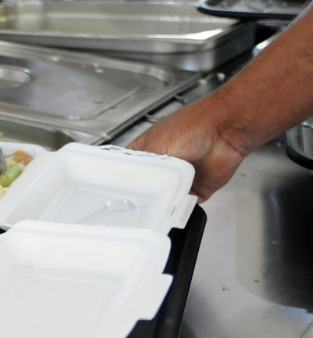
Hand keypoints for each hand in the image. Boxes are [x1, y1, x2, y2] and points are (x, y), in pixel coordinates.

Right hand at [127, 97, 248, 201]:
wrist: (224, 132)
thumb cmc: (189, 129)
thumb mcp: (153, 146)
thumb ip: (140, 171)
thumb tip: (133, 191)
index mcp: (145, 152)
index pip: (127, 171)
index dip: (120, 183)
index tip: (114, 195)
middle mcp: (161, 167)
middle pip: (144, 190)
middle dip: (142, 197)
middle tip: (133, 206)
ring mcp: (178, 180)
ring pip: (162, 200)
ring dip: (161, 203)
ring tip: (154, 205)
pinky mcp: (195, 191)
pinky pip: (183, 206)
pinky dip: (180, 208)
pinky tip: (173, 205)